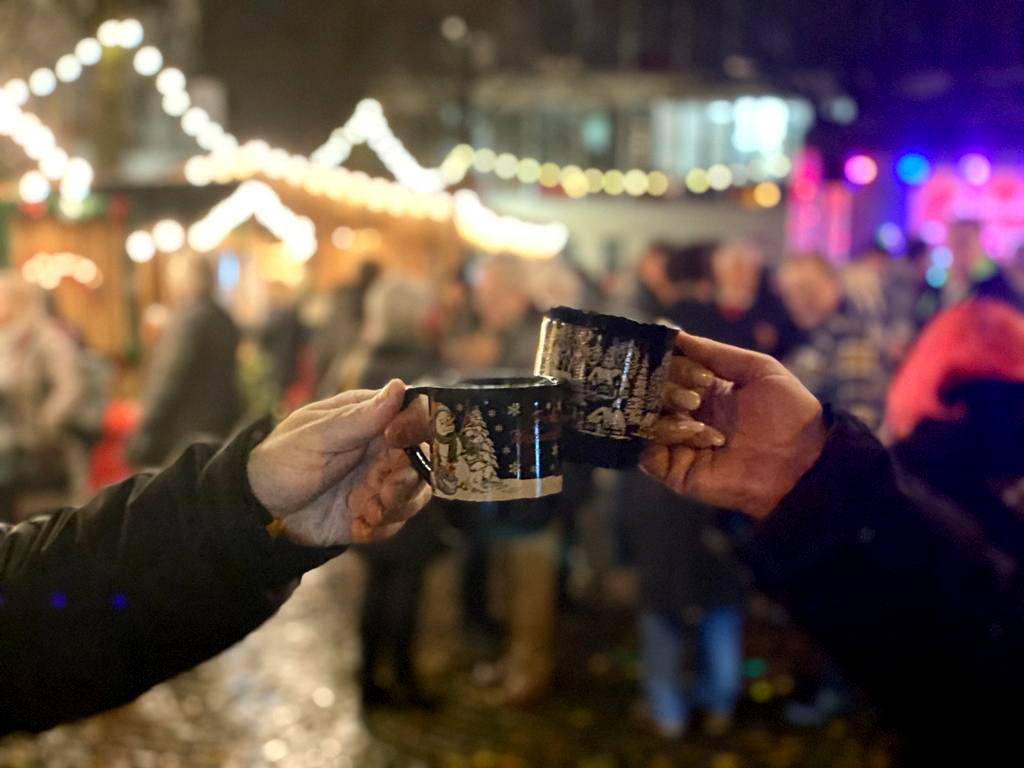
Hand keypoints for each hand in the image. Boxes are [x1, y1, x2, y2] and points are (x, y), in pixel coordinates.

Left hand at [247, 380, 431, 545]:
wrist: (261, 511)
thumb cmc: (281, 461)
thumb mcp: (314, 436)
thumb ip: (358, 417)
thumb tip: (398, 387)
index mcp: (370, 420)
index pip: (412, 415)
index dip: (415, 426)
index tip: (396, 439)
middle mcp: (382, 450)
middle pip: (422, 458)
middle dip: (409, 476)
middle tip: (386, 489)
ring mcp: (381, 482)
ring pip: (417, 491)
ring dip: (401, 503)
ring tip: (372, 510)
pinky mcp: (376, 514)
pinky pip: (397, 521)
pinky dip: (384, 526)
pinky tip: (360, 525)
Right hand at [641, 333, 826, 518]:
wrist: (805, 461)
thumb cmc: (790, 413)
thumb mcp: (758, 369)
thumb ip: (715, 352)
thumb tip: (674, 334)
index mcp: (705, 391)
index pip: (670, 370)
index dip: (673, 363)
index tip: (689, 364)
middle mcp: (687, 415)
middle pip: (652, 393)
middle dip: (667, 387)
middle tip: (694, 396)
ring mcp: (679, 444)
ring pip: (645, 419)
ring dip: (667, 411)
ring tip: (696, 414)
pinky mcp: (675, 470)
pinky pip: (648, 451)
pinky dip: (662, 436)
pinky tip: (691, 431)